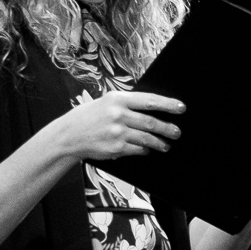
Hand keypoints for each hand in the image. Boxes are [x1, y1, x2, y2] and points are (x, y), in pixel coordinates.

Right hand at [56, 91, 182, 161]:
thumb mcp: (106, 101)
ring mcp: (117, 132)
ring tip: (166, 145)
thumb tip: (153, 107)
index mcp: (118, 99)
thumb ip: (127, 103)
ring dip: (160, 143)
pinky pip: (137, 150)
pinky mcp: (115, 148)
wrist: (69, 135)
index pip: (149, 100)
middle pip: (151, 122)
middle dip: (168, 128)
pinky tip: (148, 150)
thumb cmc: (89, 116)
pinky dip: (145, 150)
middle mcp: (118, 114)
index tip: (181, 107)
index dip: (168, 104)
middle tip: (177, 132)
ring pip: (147, 138)